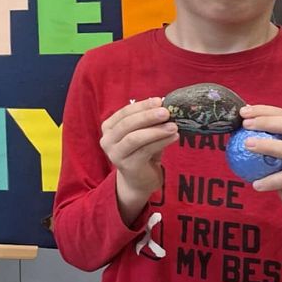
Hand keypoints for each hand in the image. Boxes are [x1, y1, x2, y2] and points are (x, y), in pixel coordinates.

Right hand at [100, 97, 178, 225]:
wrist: (138, 181)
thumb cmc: (141, 152)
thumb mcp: (142, 133)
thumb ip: (148, 122)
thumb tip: (164, 105)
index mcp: (109, 127)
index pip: (124, 112)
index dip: (142, 106)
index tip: (159, 101)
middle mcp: (107, 140)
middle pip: (127, 124)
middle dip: (148, 116)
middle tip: (167, 112)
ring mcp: (115, 154)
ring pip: (135, 137)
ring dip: (156, 130)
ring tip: (174, 126)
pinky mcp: (127, 166)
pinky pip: (145, 150)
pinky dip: (161, 142)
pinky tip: (174, 137)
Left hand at [240, 104, 281, 239]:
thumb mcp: (279, 148)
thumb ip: (266, 135)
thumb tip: (238, 121)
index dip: (264, 111)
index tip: (243, 112)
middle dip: (268, 122)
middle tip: (245, 125)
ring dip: (268, 146)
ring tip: (246, 146)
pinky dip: (271, 180)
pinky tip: (255, 183)